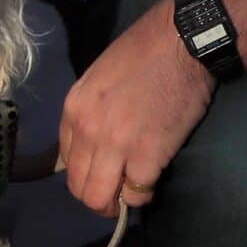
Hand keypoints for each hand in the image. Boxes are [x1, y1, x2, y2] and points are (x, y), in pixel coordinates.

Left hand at [57, 0, 215, 216]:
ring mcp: (115, 145)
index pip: (66, 162)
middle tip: (116, 192)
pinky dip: (143, 195)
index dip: (85, 172)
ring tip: (131, 192)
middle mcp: (87, 130)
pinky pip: (136, 195)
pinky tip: (152, 179)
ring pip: (100, 199)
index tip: (102, 171)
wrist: (180, 42)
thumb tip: (93, 142)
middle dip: (97, 197)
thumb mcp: (98, 78)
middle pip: (79, 188)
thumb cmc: (144, 54)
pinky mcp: (147, 155)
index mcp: (73, 109)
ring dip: (115, 204)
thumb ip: (90, 111)